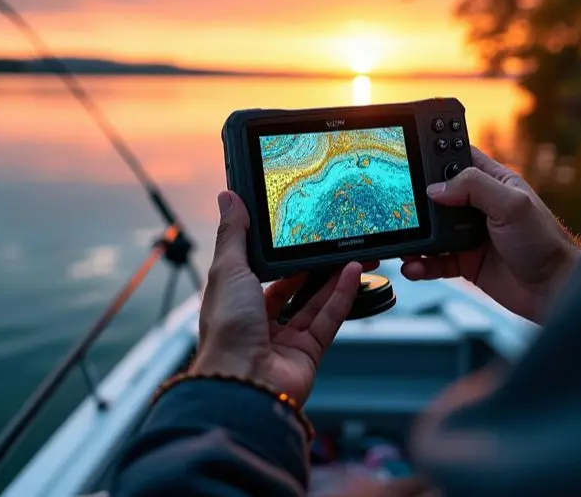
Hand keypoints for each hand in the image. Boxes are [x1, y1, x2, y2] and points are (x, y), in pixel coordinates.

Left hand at [191, 191, 362, 403]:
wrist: (244, 382)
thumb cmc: (226, 330)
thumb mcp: (227, 270)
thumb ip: (234, 235)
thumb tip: (229, 198)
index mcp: (234, 300)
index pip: (257, 269)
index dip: (276, 251)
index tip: (294, 228)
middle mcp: (257, 319)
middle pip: (290, 286)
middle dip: (311, 264)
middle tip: (330, 239)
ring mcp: (283, 338)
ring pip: (313, 301)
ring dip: (332, 276)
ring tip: (350, 251)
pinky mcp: (308, 352)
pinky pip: (329, 318)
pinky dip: (343, 295)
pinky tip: (354, 272)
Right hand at [402, 147, 580, 321]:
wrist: (553, 289)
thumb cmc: (544, 243)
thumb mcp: (512, 204)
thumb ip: (475, 187)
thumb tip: (436, 188)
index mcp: (493, 183)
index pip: (457, 159)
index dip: (435, 155)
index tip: (410, 156)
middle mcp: (478, 207)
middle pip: (436, 196)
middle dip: (415, 202)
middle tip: (399, 209)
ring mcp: (468, 235)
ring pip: (430, 231)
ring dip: (414, 238)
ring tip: (403, 245)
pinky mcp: (464, 262)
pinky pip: (433, 262)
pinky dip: (421, 265)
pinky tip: (414, 268)